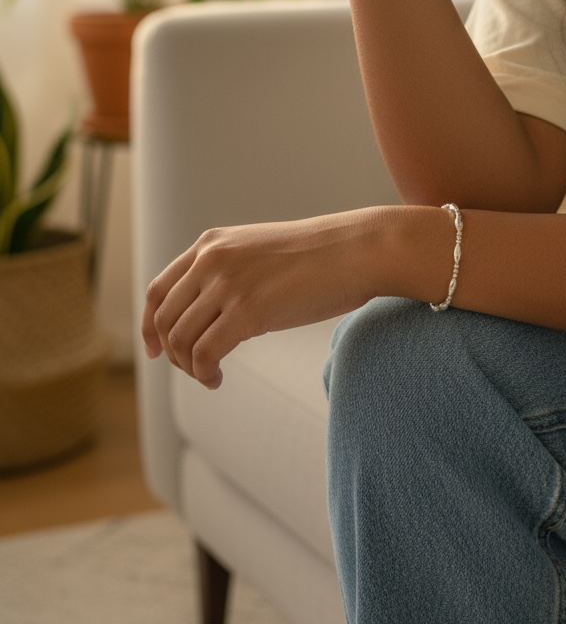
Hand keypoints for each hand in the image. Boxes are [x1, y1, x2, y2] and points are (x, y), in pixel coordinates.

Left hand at [142, 209, 387, 388]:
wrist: (357, 250)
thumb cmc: (319, 256)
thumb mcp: (259, 251)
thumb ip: (229, 270)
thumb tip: (208, 311)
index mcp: (211, 244)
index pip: (158, 290)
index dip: (150, 326)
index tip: (156, 350)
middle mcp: (212, 260)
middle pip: (165, 319)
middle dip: (172, 353)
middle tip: (193, 370)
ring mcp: (229, 285)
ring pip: (181, 340)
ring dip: (189, 368)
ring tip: (211, 375)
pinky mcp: (248, 311)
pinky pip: (205, 354)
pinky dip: (204, 374)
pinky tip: (218, 379)